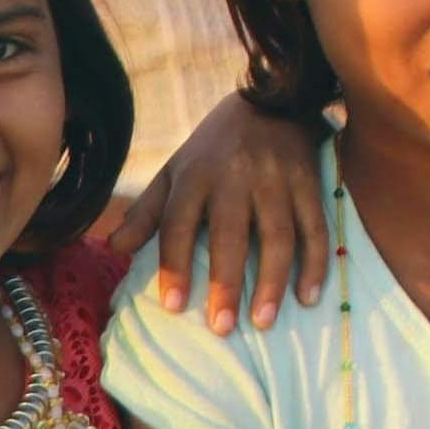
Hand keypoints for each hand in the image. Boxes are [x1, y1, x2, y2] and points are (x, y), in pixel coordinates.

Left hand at [110, 94, 329, 333]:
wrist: (270, 100)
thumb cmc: (214, 148)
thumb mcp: (174, 171)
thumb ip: (147, 211)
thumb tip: (114, 249)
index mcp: (195, 175)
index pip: (178, 224)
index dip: (175, 265)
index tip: (173, 307)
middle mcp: (234, 176)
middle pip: (230, 235)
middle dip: (227, 283)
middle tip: (222, 328)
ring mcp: (276, 179)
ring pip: (277, 235)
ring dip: (273, 281)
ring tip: (264, 321)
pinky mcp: (309, 181)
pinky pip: (315, 227)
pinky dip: (315, 262)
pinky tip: (308, 296)